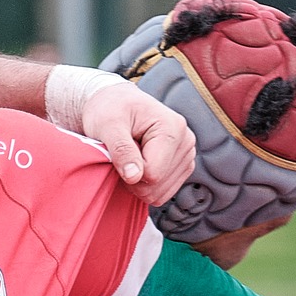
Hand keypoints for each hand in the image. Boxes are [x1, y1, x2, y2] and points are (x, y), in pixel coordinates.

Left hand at [79, 80, 193, 205]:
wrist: (116, 102)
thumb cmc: (110, 109)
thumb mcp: (108, 124)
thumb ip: (121, 149)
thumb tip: (134, 177)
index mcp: (172, 128)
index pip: (152, 174)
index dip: (128, 172)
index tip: (117, 154)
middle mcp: (186, 141)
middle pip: (157, 186)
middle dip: (133, 179)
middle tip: (121, 156)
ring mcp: (187, 155)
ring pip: (160, 193)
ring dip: (138, 183)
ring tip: (130, 158)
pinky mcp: (182, 166)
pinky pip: (163, 193)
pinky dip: (146, 185)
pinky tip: (138, 165)